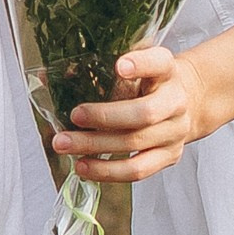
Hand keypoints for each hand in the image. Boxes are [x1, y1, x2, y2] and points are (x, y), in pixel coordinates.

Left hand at [54, 43, 208, 182]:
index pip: (159, 63)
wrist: (189, 103)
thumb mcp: (137, 65)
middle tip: (74, 116)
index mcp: (168, 70)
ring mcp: (175, 132)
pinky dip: (108, 172)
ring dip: (96, 147)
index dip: (140, 64)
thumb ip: (105, 67)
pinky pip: (138, 170)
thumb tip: (44, 77)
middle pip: (143, 113)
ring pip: (135, 143)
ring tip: (66, 145)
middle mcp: (176, 101)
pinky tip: (84, 167)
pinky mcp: (169, 156)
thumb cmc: (150, 83)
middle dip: (104, 117)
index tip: (119, 66)